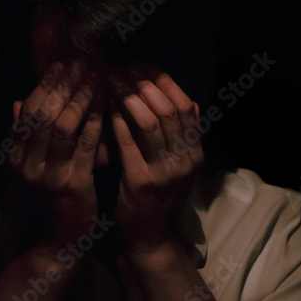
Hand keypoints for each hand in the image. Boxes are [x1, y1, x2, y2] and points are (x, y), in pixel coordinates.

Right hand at [7, 60, 103, 243]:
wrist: (60, 239)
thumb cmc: (50, 198)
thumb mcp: (31, 167)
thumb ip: (25, 137)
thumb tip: (19, 102)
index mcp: (15, 158)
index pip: (28, 111)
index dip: (46, 85)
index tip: (62, 65)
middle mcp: (27, 165)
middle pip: (44, 114)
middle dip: (64, 85)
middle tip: (81, 64)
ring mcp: (49, 176)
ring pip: (64, 125)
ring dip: (81, 97)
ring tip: (95, 77)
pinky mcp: (73, 184)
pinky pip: (86, 144)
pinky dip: (96, 119)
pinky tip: (106, 103)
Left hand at [107, 66, 203, 250]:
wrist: (149, 235)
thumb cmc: (158, 194)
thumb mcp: (178, 164)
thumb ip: (184, 135)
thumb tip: (190, 101)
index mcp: (195, 151)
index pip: (184, 104)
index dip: (164, 81)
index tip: (142, 65)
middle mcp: (186, 160)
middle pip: (168, 109)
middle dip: (143, 84)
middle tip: (121, 68)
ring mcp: (166, 173)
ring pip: (150, 122)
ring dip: (129, 97)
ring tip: (110, 81)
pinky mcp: (142, 183)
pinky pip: (129, 144)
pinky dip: (117, 122)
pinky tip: (105, 107)